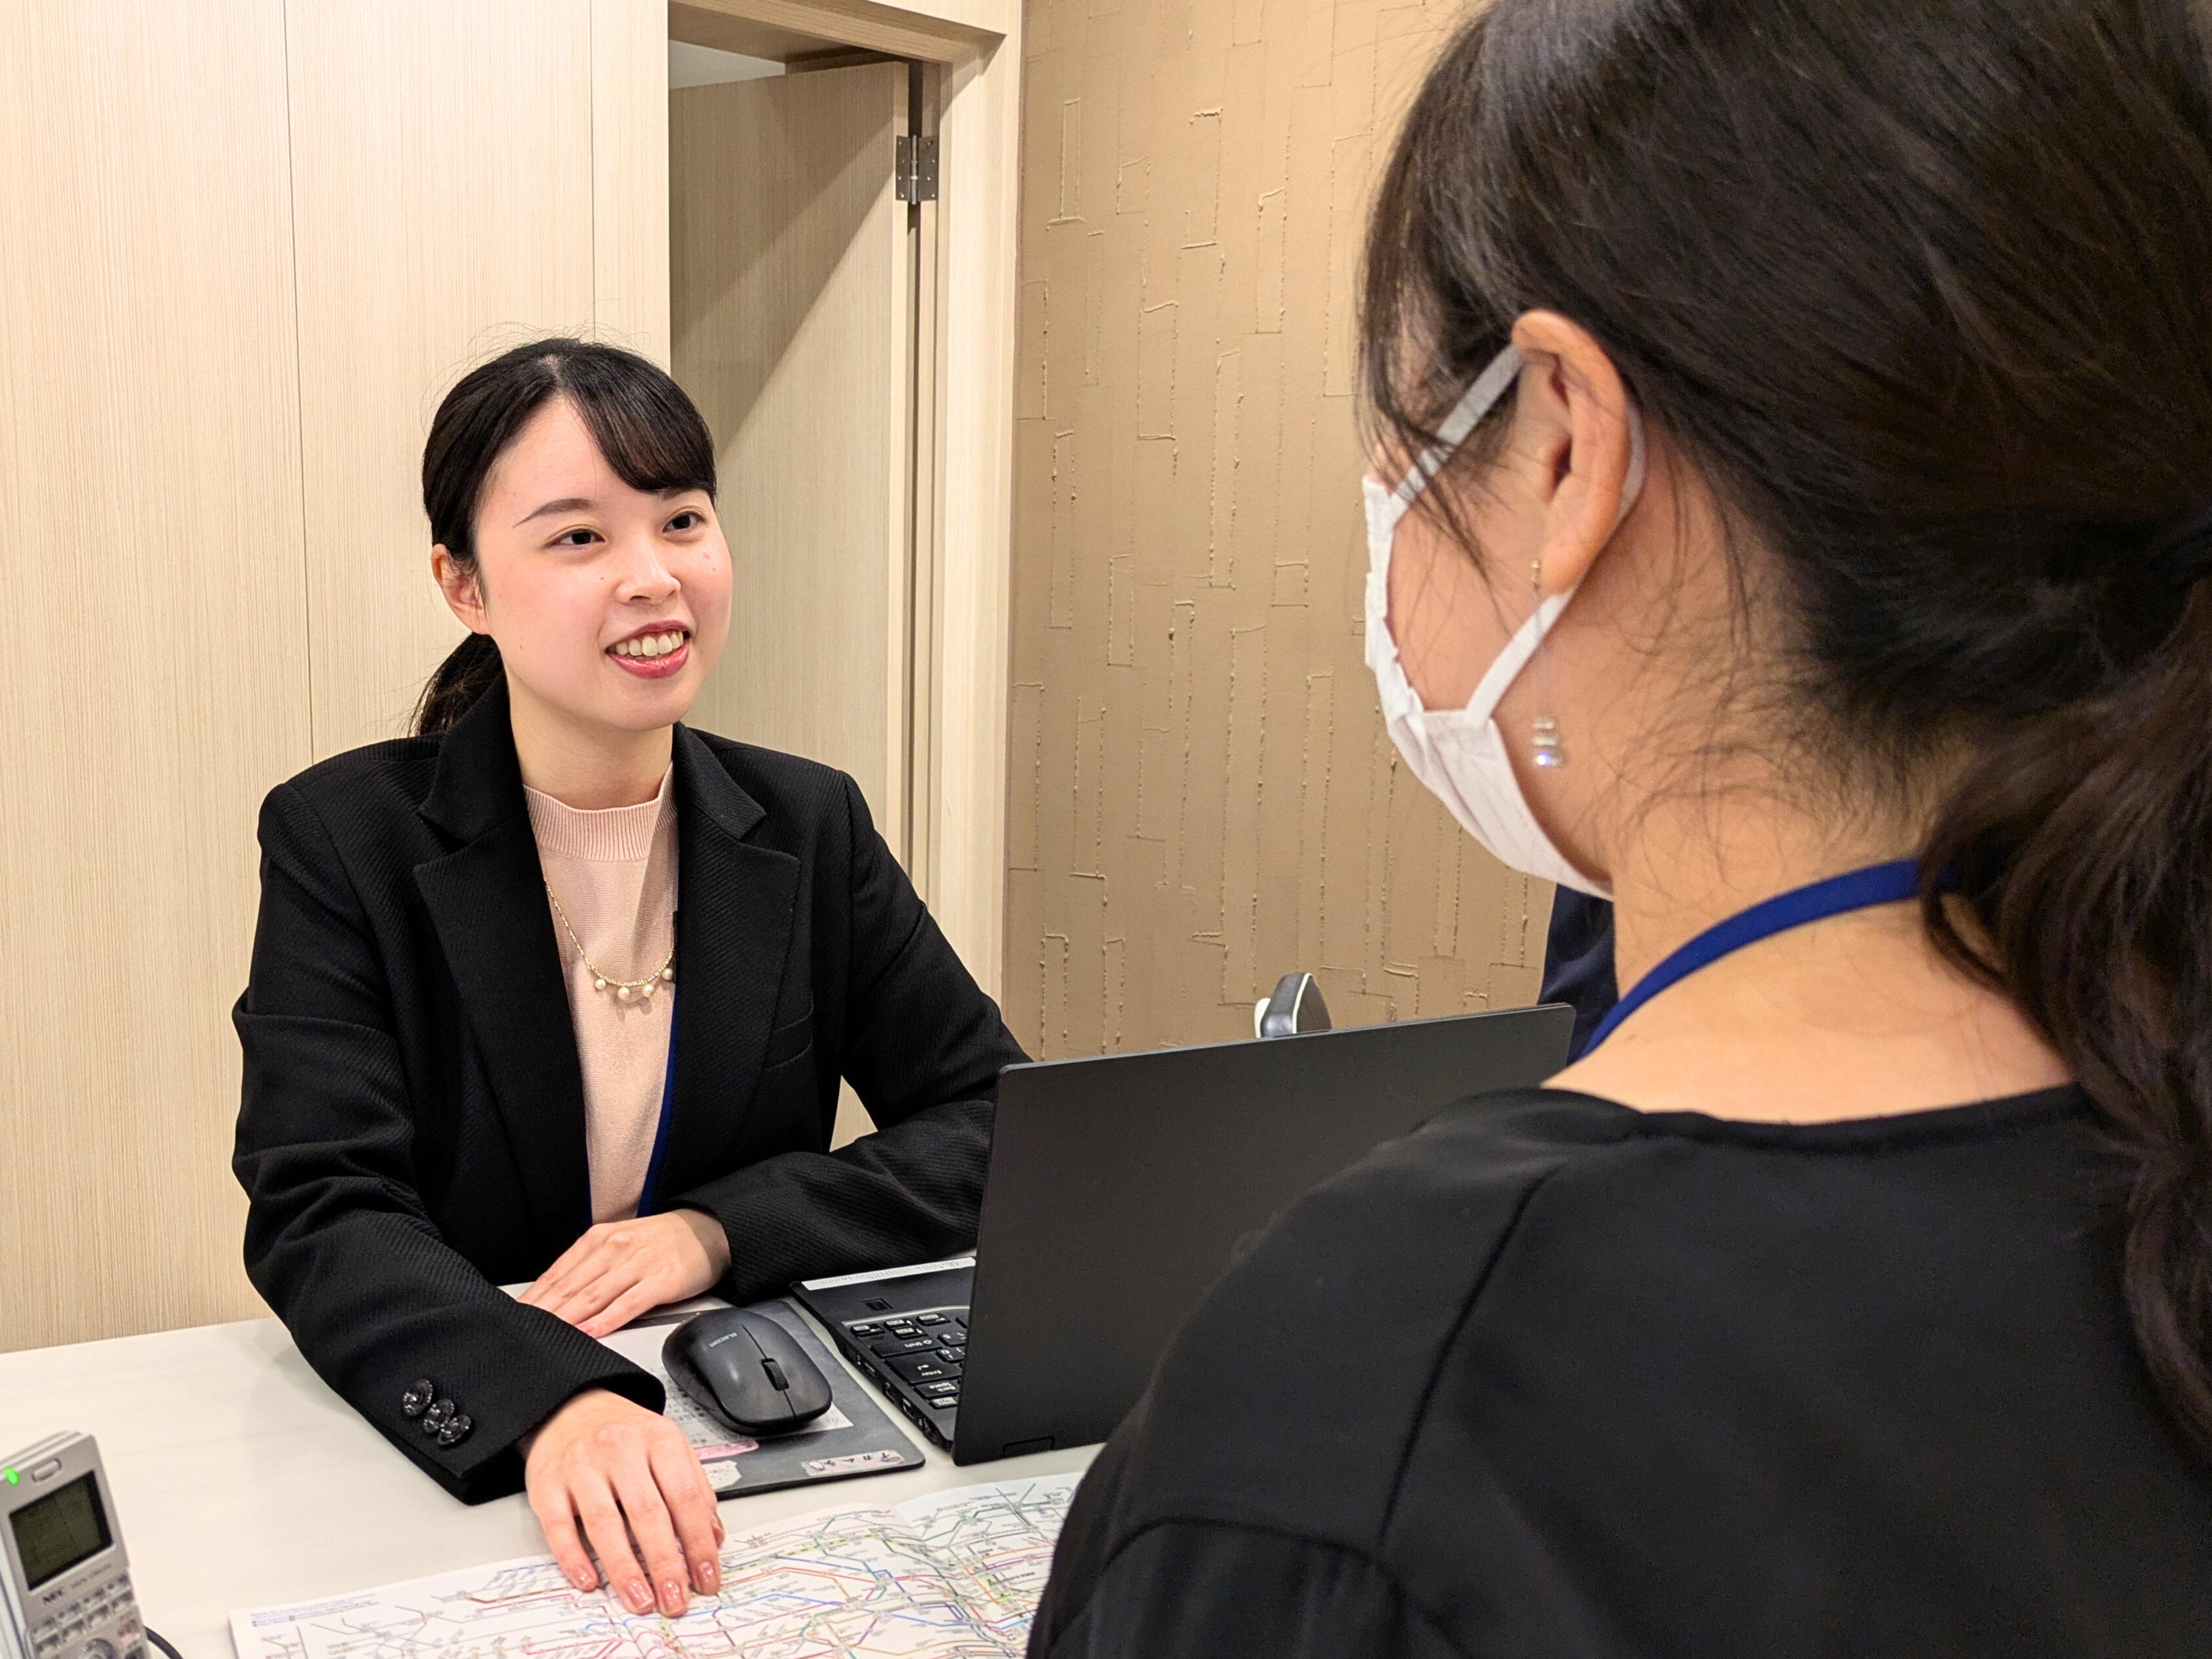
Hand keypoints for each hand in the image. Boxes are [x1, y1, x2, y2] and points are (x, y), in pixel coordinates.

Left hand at [518, 1209, 730, 1338]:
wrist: (709, 1230)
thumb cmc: (662, 1241)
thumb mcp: (621, 1244)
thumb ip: (591, 1267)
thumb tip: (557, 1296)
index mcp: (600, 1238)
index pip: (557, 1272)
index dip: (534, 1298)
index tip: (514, 1317)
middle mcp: (615, 1248)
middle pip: (570, 1287)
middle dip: (542, 1312)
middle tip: (519, 1332)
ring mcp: (637, 1264)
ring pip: (593, 1296)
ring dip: (566, 1319)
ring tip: (544, 1336)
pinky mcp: (660, 1281)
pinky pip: (627, 1304)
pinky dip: (605, 1320)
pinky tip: (590, 1332)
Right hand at [524, 1387, 723, 1611]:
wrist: (571, 1408)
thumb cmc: (624, 1435)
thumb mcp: (668, 1446)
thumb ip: (694, 1487)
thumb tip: (713, 1536)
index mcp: (658, 1439)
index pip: (685, 1496)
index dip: (698, 1542)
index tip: (707, 1576)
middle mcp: (619, 1449)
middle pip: (648, 1514)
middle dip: (665, 1563)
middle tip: (675, 1599)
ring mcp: (580, 1466)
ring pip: (605, 1524)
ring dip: (625, 1569)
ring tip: (641, 1599)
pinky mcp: (547, 1484)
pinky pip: (560, 1527)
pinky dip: (574, 1558)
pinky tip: (589, 1580)